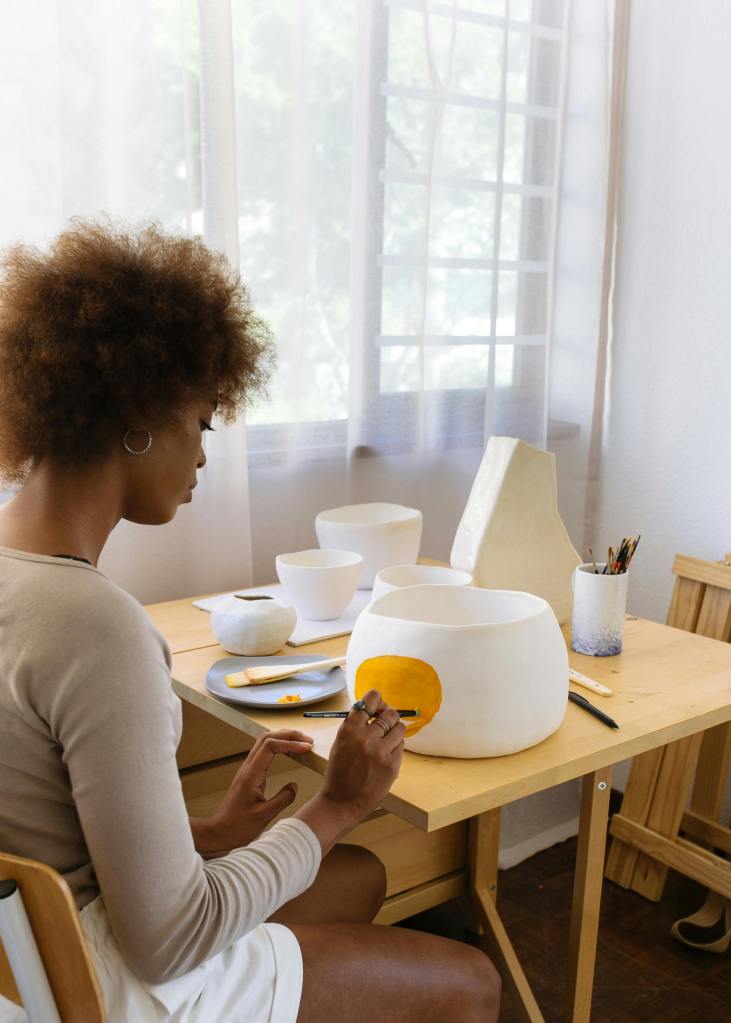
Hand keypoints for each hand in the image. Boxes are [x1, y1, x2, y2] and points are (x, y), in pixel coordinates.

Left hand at [190, 728, 312, 857]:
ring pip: (264, 742)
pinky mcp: (249, 774)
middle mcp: (247, 768)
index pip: (271, 747)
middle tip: (308, 740)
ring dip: (283, 738)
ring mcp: (247, 769)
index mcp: (251, 775)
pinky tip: (288, 752)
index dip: (290, 743)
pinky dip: (278, 746)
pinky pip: (263, 752)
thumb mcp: (265, 816)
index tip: (307, 748)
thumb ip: (283, 799)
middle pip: (267, 738)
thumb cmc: (239, 827)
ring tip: (301, 742)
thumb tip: (295, 785)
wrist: (220, 832)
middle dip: (288, 735)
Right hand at [294, 689, 404, 853]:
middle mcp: (366, 738)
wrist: (342, 801)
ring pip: (400, 728)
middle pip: (390, 713)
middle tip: (384, 723)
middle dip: (388, 716)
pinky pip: (401, 746)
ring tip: (386, 740)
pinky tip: (385, 755)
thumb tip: (375, 708)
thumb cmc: (339, 771)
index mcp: (350, 729)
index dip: (377, 700)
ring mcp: (381, 752)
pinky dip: (395, 747)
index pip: (370, 700)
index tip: (377, 705)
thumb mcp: (341, 742)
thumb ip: (356, 725)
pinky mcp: (392, 765)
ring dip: (394, 731)